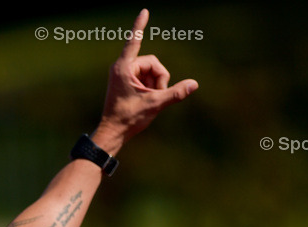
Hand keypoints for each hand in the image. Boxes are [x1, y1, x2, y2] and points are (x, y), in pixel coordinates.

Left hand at [93, 9, 197, 151]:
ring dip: (156, 85)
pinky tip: (146, 99)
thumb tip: (194, 84)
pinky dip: (151, 87)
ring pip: (151, 71)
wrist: (113, 133)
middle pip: (153, 63)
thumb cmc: (128, 118)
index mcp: (124, 68)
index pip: (134, 41)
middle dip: (159, 79)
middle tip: (155, 96)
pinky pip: (146, 78)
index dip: (140, 26)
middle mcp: (122, 67)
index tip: (144, 11)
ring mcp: (124, 74)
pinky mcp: (127, 82)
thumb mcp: (155, 104)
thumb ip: (175, 93)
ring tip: (148, 100)